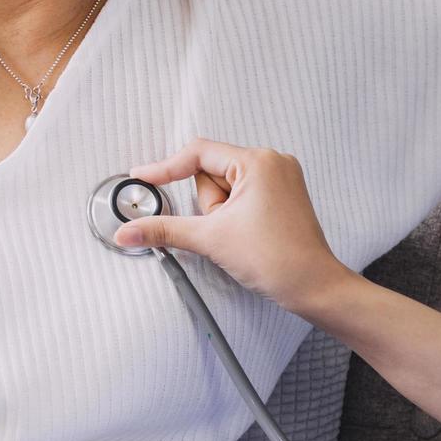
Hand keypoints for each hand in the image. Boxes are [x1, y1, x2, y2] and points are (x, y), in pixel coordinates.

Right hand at [116, 140, 356, 316]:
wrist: (312, 286)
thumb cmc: (278, 260)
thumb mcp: (210, 240)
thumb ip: (163, 229)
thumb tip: (128, 231)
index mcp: (258, 161)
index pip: (198, 154)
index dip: (166, 168)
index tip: (143, 179)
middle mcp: (273, 162)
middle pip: (212, 173)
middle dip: (209, 205)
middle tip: (225, 228)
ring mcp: (281, 178)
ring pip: (226, 188)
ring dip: (222, 213)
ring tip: (241, 236)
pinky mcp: (282, 195)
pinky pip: (243, 197)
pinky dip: (234, 215)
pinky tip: (247, 235)